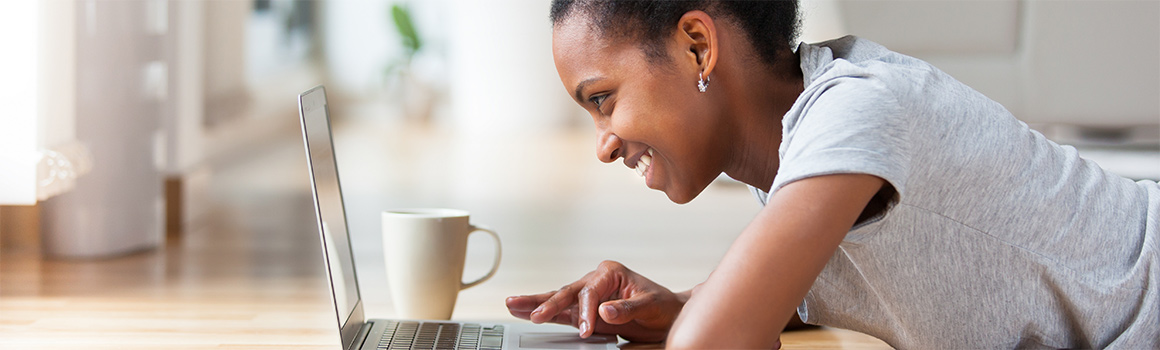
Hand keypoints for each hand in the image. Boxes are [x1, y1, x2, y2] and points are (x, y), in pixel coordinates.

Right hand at [505, 261, 684, 342]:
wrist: (669, 315)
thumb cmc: (662, 306)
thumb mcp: (650, 305)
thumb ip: (627, 309)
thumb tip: (605, 310)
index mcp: (610, 272)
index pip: (590, 291)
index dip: (586, 310)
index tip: (587, 328)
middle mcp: (596, 280)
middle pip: (567, 292)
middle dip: (548, 303)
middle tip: (532, 314)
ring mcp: (588, 296)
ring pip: (559, 299)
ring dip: (536, 304)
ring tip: (513, 305)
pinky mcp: (585, 311)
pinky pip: (562, 313)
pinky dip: (545, 313)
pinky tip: (526, 313)